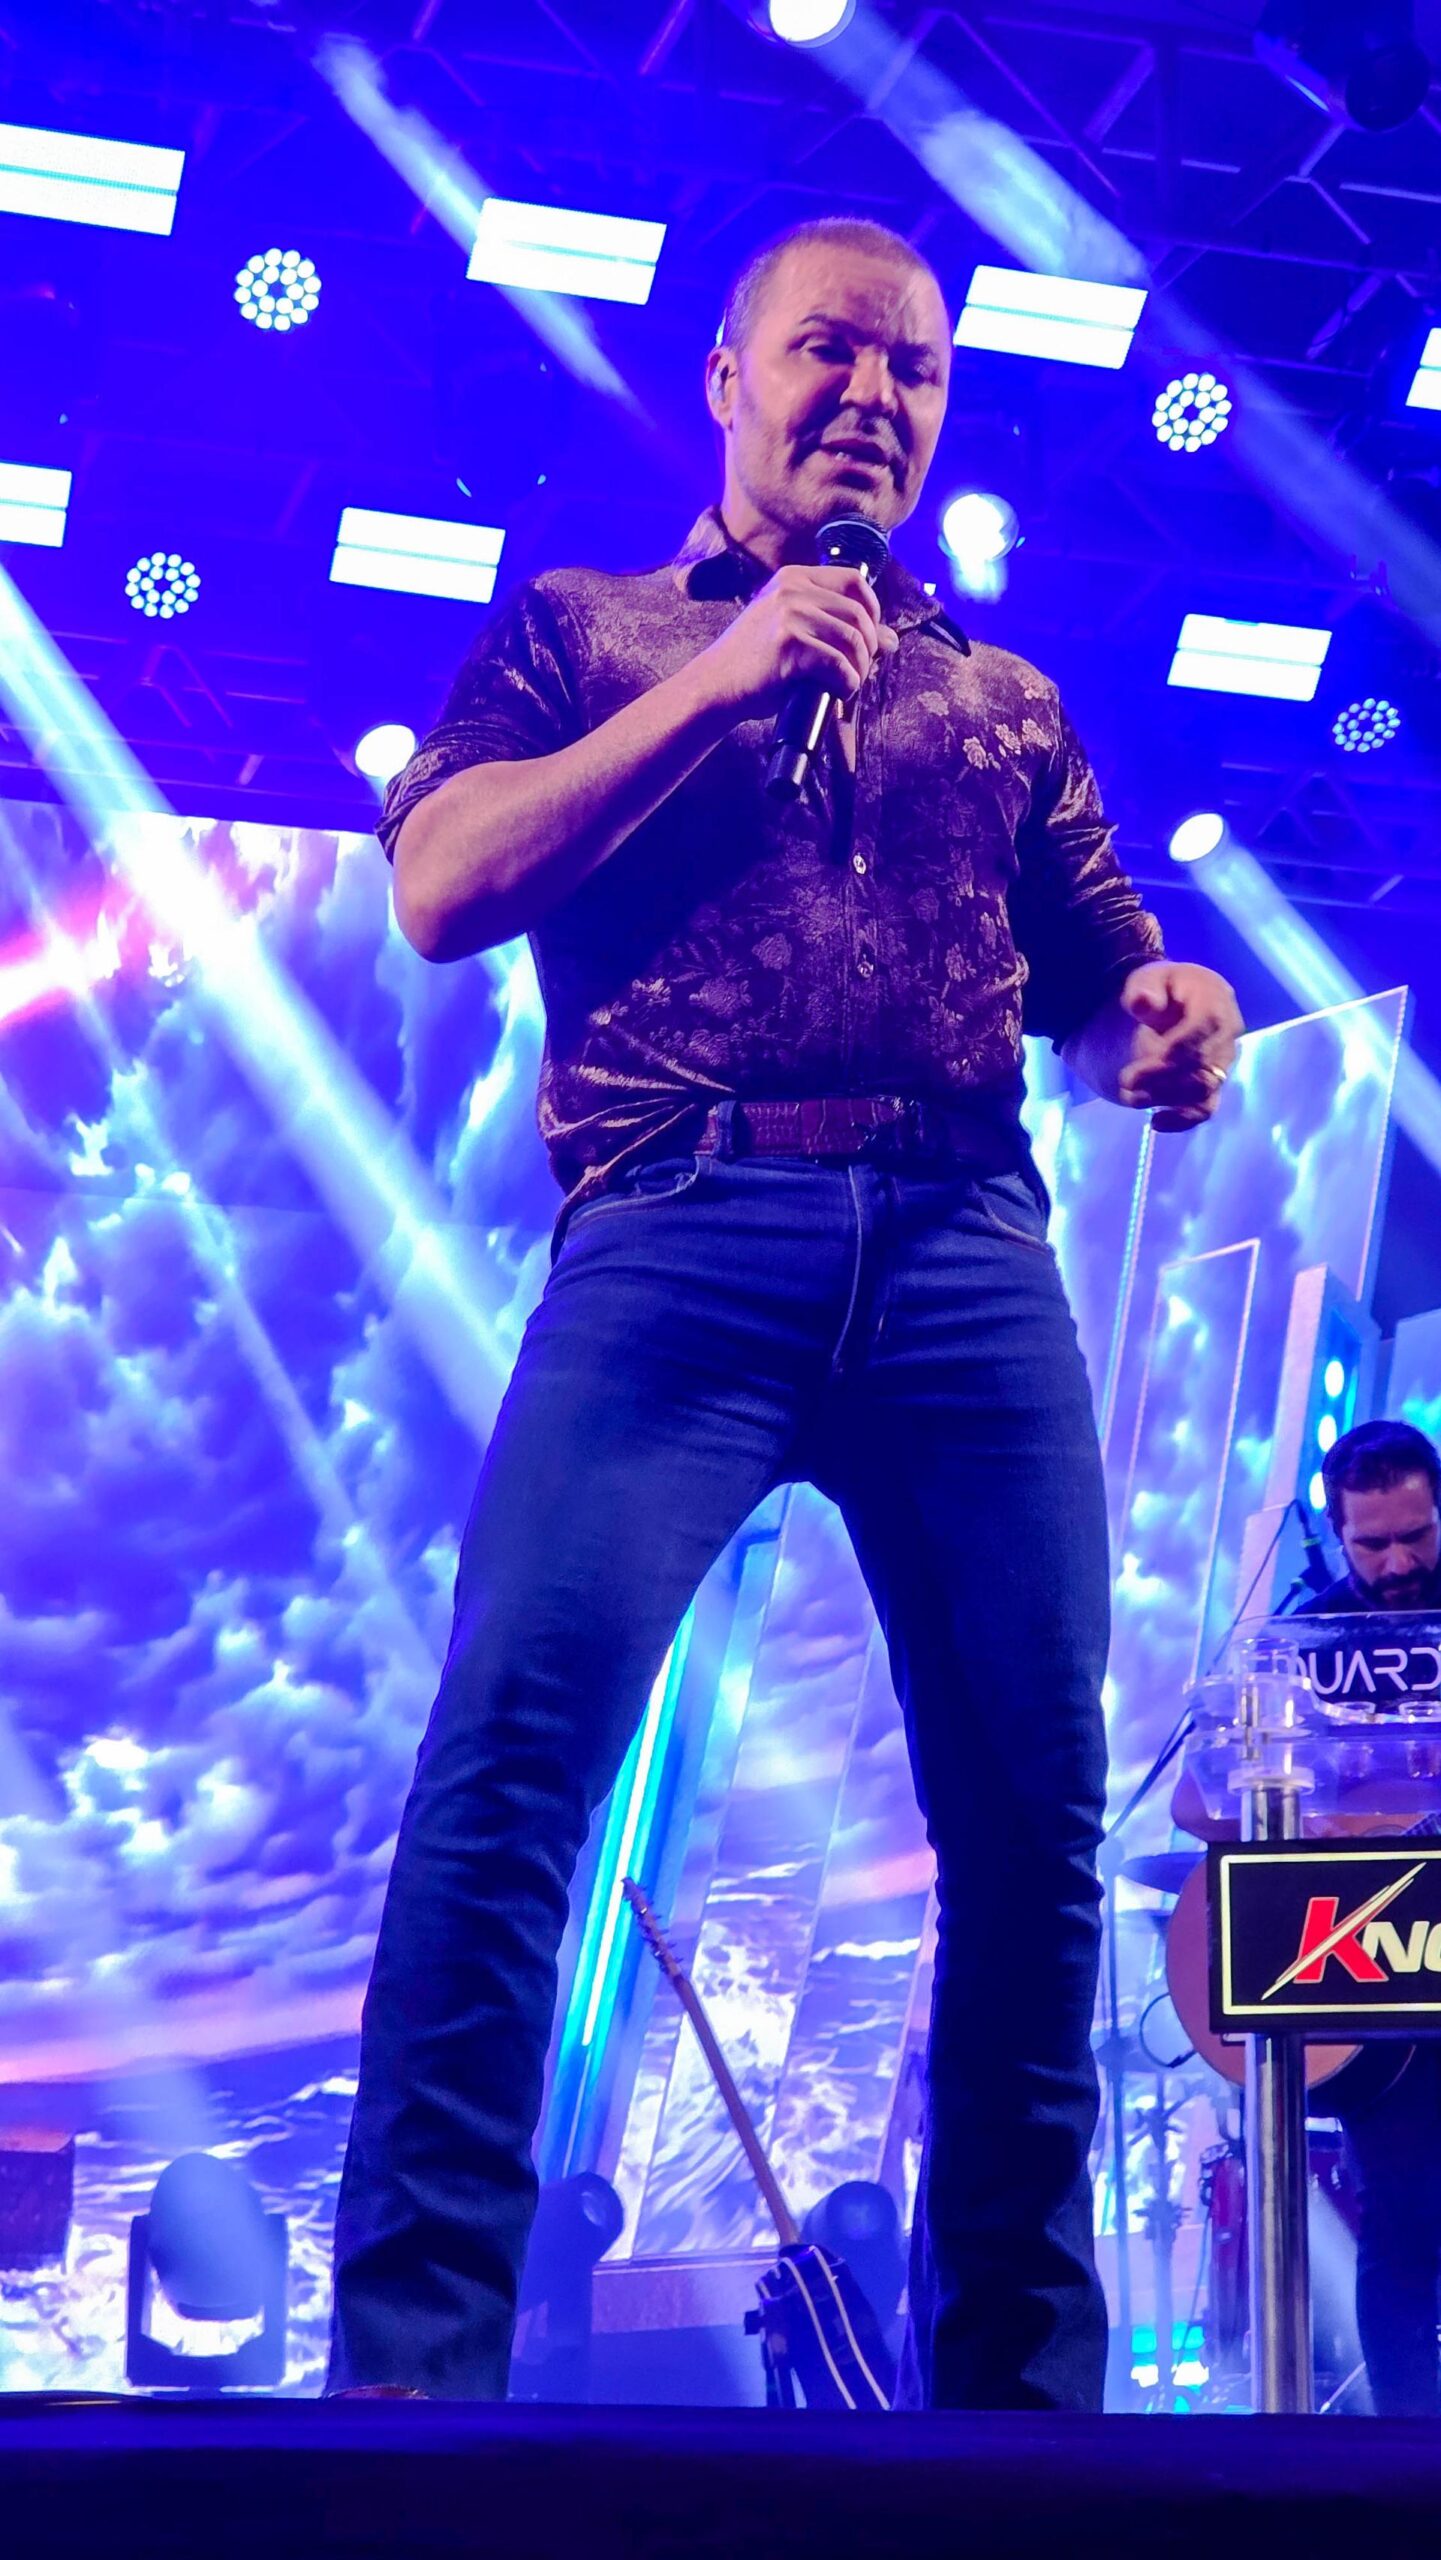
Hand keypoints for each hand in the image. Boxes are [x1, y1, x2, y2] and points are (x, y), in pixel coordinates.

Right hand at [697, 564, 897, 718]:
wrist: (715, 686)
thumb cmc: (756, 664)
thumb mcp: (795, 632)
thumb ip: (837, 627)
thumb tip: (892, 639)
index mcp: (793, 578)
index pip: (854, 581)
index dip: (873, 610)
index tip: (869, 637)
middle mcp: (791, 590)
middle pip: (858, 613)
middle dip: (868, 647)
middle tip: (860, 669)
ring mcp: (789, 615)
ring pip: (852, 640)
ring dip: (859, 669)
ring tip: (847, 684)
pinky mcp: (788, 645)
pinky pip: (838, 665)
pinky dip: (846, 684)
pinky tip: (838, 693)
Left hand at [1115, 961, 1242, 1130]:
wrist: (1176, 1003)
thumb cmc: (1164, 989)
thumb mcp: (1149, 979)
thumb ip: (1145, 988)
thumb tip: (1143, 1002)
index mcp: (1216, 1002)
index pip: (1204, 1028)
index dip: (1176, 1048)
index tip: (1141, 1064)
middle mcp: (1227, 1035)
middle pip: (1203, 1064)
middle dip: (1162, 1077)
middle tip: (1126, 1081)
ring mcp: (1222, 1063)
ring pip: (1203, 1089)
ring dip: (1166, 1098)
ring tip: (1132, 1098)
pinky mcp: (1214, 1083)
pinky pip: (1206, 1107)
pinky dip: (1183, 1119)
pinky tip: (1157, 1122)